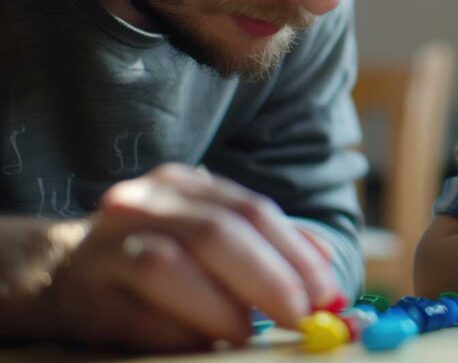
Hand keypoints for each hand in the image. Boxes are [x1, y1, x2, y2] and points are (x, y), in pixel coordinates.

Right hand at [38, 164, 339, 350]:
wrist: (60, 272)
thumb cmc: (154, 252)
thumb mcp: (208, 234)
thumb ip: (264, 244)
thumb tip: (324, 262)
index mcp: (185, 185)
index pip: (253, 211)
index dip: (295, 253)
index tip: (326, 292)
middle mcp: (146, 204)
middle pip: (217, 233)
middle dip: (269, 278)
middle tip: (300, 315)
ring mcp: (110, 245)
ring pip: (169, 265)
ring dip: (220, 306)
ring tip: (249, 332)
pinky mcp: (87, 294)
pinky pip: (137, 314)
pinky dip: (180, 331)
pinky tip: (206, 343)